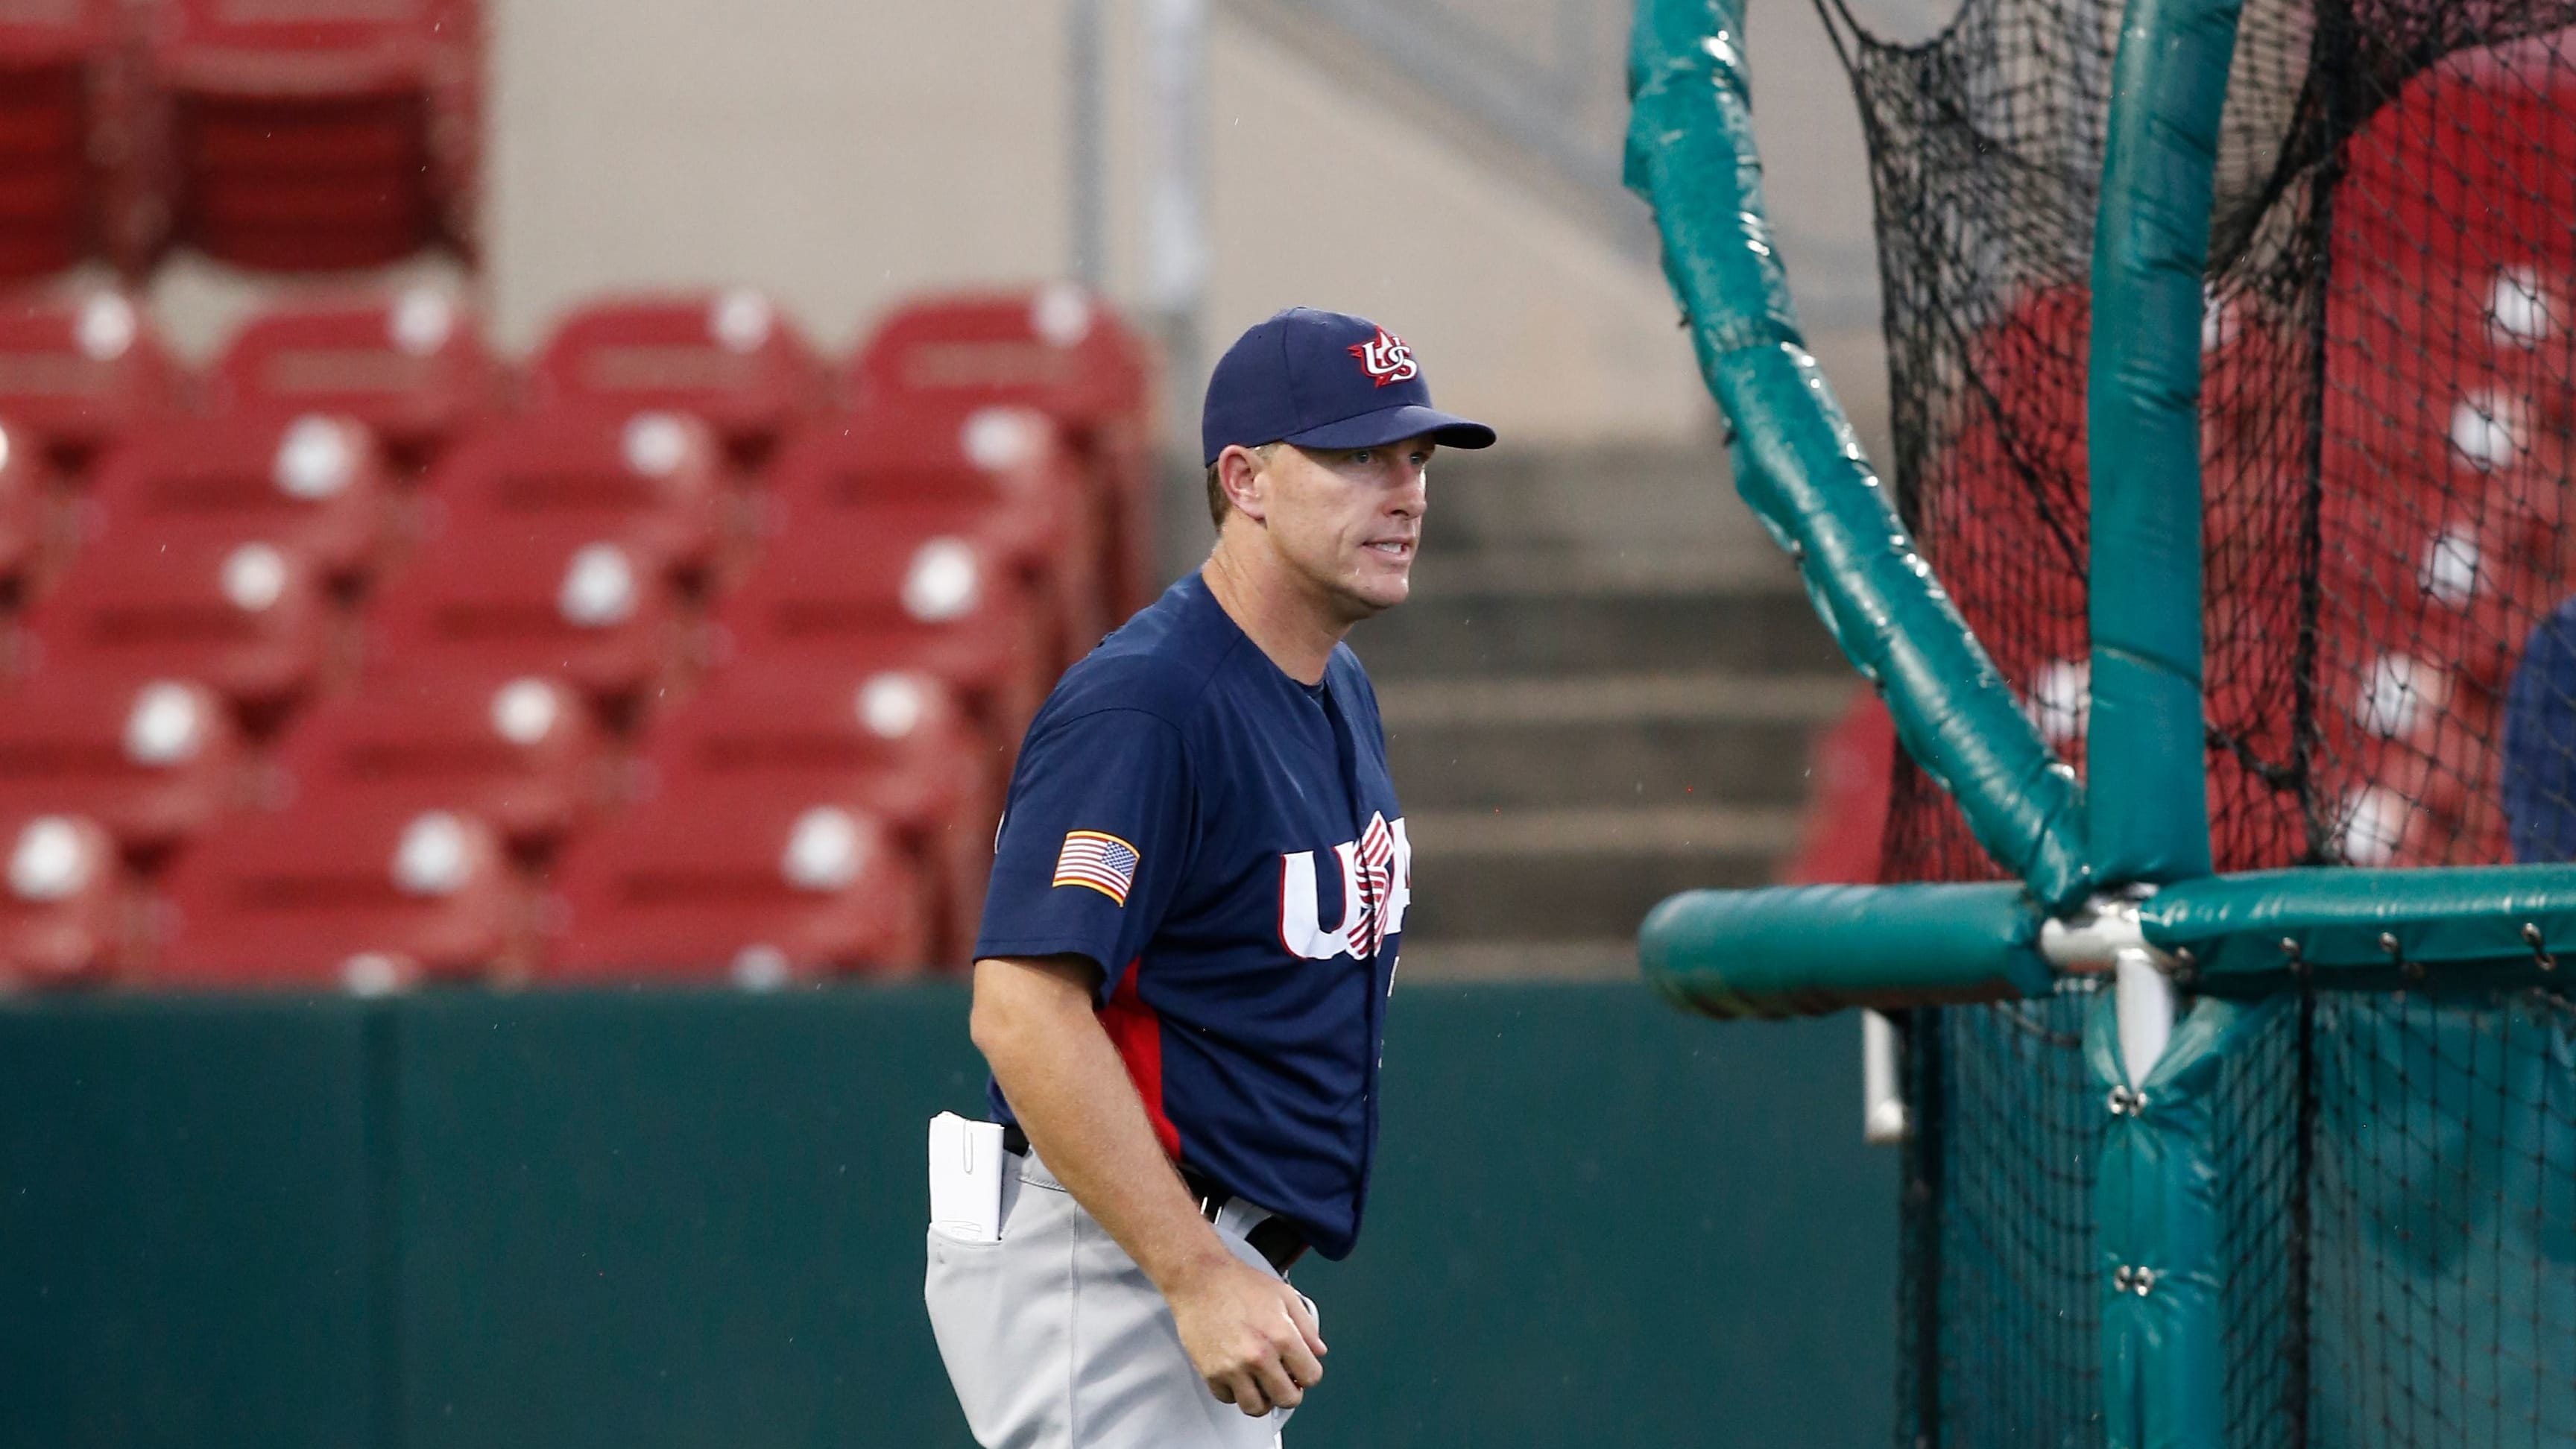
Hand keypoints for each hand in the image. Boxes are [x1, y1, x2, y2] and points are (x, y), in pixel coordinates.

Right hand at [1163, 1256, 1326, 1416]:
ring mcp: (1234, 1368)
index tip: (1300, 1370)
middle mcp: (1259, 1356)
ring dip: (1262, 1399)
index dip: (1308, 1374)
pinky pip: (1228, 1399)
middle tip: (1283, 1381)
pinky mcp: (1211, 1373)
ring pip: (1256, 1408)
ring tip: (1260, 1383)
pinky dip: (1234, 1392)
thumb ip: (1307, 1327)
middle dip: (1290, 1392)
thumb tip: (1318, 1351)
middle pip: (1287, 1399)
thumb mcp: (1284, 1295)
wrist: (1199, 1279)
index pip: (1311, 1377)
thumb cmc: (1238, 1283)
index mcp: (1282, 1337)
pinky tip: (1237, 1375)